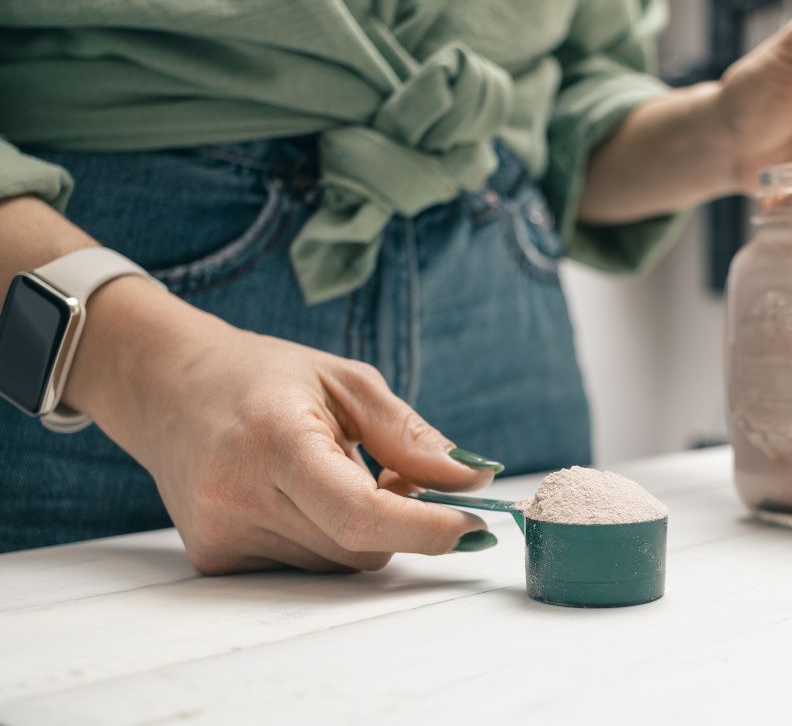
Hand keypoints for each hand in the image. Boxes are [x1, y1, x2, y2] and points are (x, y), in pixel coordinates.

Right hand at [67, 280, 495, 573]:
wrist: (165, 386)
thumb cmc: (264, 375)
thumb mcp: (347, 382)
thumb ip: (410, 437)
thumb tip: (474, 479)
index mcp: (274, 439)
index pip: (361, 513)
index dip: (426, 528)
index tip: (474, 525)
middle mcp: (238, 493)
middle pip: (359, 545)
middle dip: (401, 520)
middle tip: (399, 473)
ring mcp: (220, 532)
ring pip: (336, 563)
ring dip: (362, 529)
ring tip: (337, 471)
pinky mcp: (213, 557)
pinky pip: (303, 568)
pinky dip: (326, 538)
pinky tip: (303, 494)